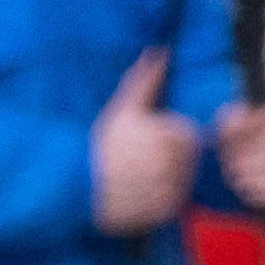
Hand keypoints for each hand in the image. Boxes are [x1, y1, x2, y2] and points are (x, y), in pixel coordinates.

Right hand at [92, 48, 201, 236]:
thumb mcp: (122, 110)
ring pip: (180, 183)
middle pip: (186, 162)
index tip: (142, 147)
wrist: (76, 188)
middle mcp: (179, 163)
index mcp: (175, 136)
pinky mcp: (163, 212)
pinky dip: (157, 203)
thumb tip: (159, 52)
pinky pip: (171, 205)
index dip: (166, 142)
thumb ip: (144, 81)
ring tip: (136, 180)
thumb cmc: (101, 147)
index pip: (188, 138)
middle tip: (138, 165)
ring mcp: (172, 189)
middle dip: (166, 163)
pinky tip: (136, 196)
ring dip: (163, 182)